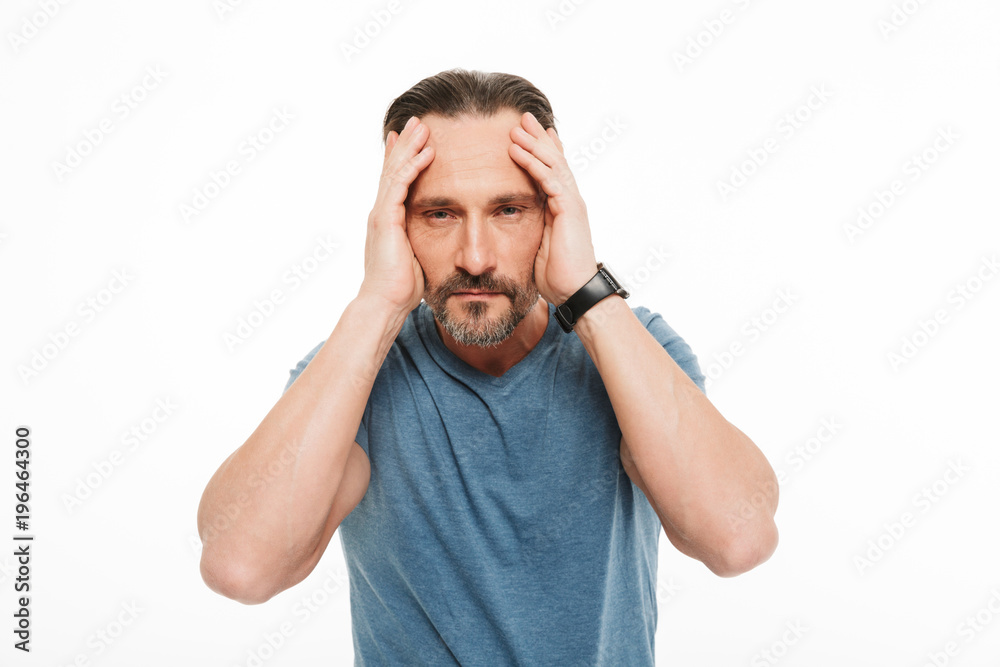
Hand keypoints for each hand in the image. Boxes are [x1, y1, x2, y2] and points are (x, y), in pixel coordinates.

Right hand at [357, 116, 434, 315]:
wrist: (385, 303)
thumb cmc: (403, 288)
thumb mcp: (417, 256)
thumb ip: (423, 241)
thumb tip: (440, 239)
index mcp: (388, 220)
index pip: (395, 181)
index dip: (403, 159)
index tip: (414, 141)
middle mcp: (381, 212)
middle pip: (393, 168)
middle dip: (405, 144)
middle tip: (417, 122)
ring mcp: (381, 214)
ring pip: (395, 170)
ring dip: (410, 147)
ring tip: (423, 126)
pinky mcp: (386, 219)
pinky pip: (400, 185)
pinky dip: (413, 166)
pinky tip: (426, 152)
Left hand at [508, 112, 597, 304]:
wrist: (575, 292)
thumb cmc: (557, 277)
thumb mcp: (539, 246)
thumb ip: (533, 228)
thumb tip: (517, 223)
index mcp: (563, 207)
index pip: (553, 172)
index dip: (543, 151)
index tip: (529, 135)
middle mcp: (570, 200)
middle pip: (554, 160)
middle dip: (538, 138)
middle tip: (523, 117)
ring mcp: (572, 203)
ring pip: (552, 163)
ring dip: (533, 144)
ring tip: (517, 126)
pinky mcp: (569, 209)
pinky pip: (549, 179)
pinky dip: (532, 163)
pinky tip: (517, 150)